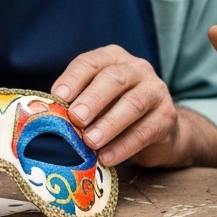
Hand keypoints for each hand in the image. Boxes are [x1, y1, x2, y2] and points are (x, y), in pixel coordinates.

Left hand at [52, 45, 188, 165]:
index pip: (90, 63)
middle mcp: (136, 68)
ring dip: (109, 124)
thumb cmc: (113, 110)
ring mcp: (156, 90)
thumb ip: (76, 103)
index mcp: (112, 58)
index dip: (73, 79)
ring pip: (133, 104)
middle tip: (76, 118)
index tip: (58, 97)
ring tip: (90, 142)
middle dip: (93, 99)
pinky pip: (145, 131)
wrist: (157, 129)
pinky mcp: (167, 116)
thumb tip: (48, 117)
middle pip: (114, 79)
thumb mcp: (94, 100)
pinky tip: (107, 158)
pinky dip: (124, 146)